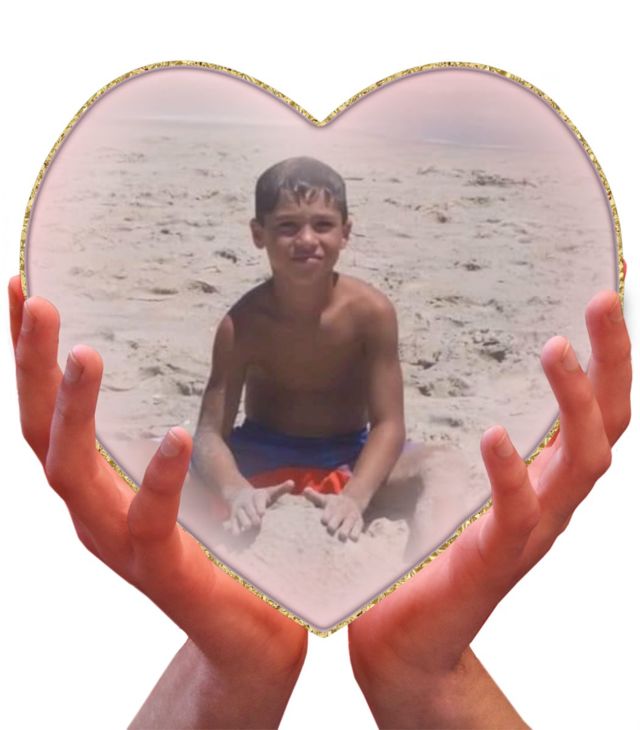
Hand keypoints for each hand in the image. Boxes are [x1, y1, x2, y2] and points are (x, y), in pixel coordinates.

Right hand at [9, 277, 306, 727]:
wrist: (244, 638)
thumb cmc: (222, 551)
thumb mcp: (197, 475)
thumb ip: (193, 420)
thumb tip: (218, 331)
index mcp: (100, 484)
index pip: (48, 413)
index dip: (30, 356)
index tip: (22, 291)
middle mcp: (94, 511)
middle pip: (41, 431)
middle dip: (33, 366)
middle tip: (36, 299)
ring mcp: (118, 543)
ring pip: (72, 472)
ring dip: (72, 412)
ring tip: (83, 353)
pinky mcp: (160, 570)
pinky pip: (149, 521)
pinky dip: (159, 479)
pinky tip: (176, 436)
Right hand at [228, 480, 293, 534]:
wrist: (238, 495)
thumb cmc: (260, 497)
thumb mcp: (270, 492)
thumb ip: (281, 489)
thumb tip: (292, 483)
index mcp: (256, 495)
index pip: (258, 500)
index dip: (259, 506)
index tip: (262, 513)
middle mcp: (246, 502)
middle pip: (249, 509)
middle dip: (252, 516)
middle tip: (257, 523)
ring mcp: (239, 510)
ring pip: (240, 516)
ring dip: (243, 522)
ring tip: (248, 529)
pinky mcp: (233, 518)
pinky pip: (233, 523)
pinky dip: (234, 529)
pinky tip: (237, 535)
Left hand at [302, 488, 364, 540]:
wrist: (352, 502)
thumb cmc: (334, 504)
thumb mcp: (325, 499)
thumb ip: (314, 496)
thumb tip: (305, 490)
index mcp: (332, 507)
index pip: (325, 517)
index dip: (325, 520)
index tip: (324, 521)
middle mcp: (341, 513)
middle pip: (333, 525)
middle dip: (331, 529)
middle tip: (331, 529)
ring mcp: (351, 519)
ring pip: (346, 531)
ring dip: (342, 535)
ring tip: (341, 537)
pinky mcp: (359, 525)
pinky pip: (357, 534)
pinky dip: (353, 538)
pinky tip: (350, 539)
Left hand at [348, 290, 630, 727]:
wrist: (407, 641)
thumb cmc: (426, 559)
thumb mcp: (457, 491)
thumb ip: (467, 451)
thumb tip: (448, 390)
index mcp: (541, 483)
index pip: (592, 414)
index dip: (606, 361)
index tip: (600, 304)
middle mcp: (550, 504)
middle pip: (607, 427)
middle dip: (612, 363)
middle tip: (601, 302)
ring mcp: (529, 533)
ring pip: (581, 463)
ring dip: (576, 403)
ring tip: (556, 349)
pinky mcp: (494, 560)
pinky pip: (518, 513)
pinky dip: (512, 472)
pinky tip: (495, 435)